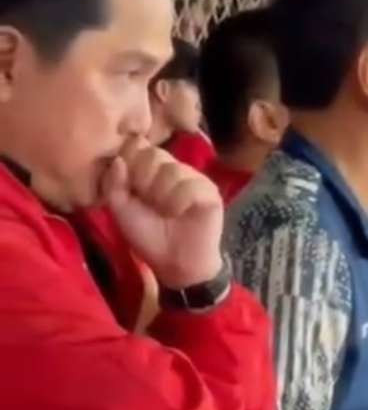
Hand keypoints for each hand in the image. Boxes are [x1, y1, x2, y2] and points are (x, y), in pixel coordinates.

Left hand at [101, 136, 223, 289]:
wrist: (173, 263)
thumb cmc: (147, 236)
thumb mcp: (120, 209)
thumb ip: (114, 184)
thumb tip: (119, 158)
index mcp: (153, 170)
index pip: (139, 147)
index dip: (130, 162)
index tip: (128, 184)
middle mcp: (175, 169)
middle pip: (154, 154)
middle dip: (143, 180)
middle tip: (147, 202)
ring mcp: (195, 179)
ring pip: (172, 170)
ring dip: (161, 195)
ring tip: (164, 212)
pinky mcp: (210, 193)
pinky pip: (190, 186)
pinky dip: (178, 203)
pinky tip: (179, 214)